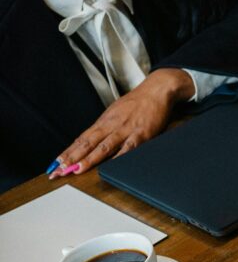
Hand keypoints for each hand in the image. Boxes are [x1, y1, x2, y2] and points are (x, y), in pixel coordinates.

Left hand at [49, 68, 194, 178]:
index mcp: (104, 122)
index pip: (81, 140)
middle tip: (59, 170)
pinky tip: (110, 165)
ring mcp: (125, 130)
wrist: (156, 91)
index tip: (57, 164)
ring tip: (78, 169)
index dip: (69, 152)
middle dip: (72, 158)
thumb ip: (106, 128)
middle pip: (88, 144)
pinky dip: (119, 157)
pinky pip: (128, 147)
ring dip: (90, 159)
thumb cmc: (137, 103)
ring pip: (104, 147)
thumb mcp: (116, 113)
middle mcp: (111, 126)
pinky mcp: (141, 134)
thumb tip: (93, 141)